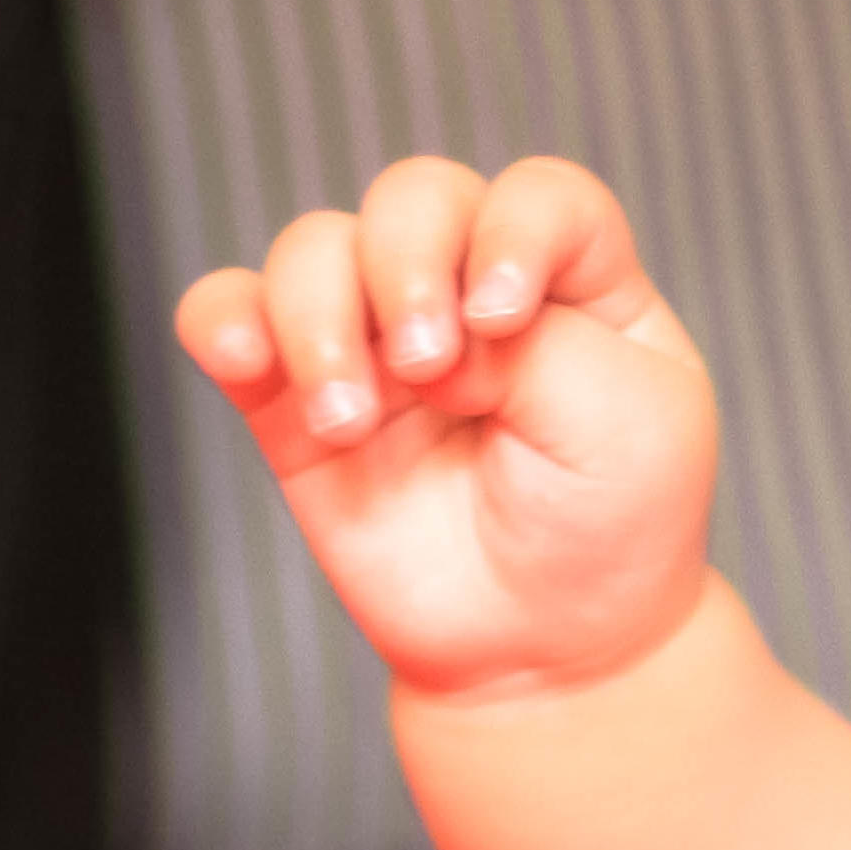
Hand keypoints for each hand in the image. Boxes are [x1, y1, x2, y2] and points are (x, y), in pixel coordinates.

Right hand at [179, 157, 720, 706]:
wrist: (544, 652)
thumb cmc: (608, 528)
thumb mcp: (627, 422)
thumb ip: (535, 344)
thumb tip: (412, 339)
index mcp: (576, 279)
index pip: (536, 197)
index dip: (511, 230)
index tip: (502, 316)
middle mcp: (470, 288)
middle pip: (414, 201)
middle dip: (406, 268)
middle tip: (427, 368)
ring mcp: (378, 340)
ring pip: (314, 250)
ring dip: (319, 315)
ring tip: (350, 418)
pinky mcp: (298, 403)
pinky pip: (230, 318)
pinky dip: (223, 319)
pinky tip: (242, 355)